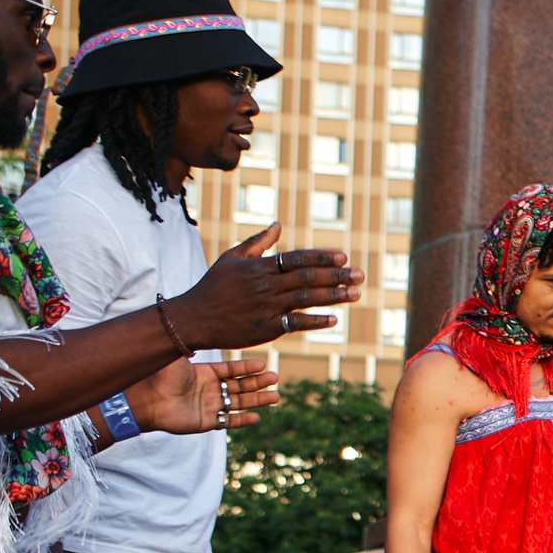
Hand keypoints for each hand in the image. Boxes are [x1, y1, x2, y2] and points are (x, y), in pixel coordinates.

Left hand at [123, 356, 278, 437]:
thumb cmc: (159, 375)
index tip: (263, 364)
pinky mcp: (205, 422)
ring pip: (239, 403)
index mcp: (204, 373)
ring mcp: (208, 406)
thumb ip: (191, 343)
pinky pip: (228, 421)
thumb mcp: (177, 354)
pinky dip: (243, 420)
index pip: (231, 370)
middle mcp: (209, 389)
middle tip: (275, 378)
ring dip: (258, 400)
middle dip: (258, 382)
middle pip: (240, 386)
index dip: (247, 367)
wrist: (145, 398)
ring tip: (275, 396)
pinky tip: (257, 416)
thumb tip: (198, 323)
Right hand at [169, 224, 363, 348]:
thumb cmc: (212, 287)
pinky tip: (334, 319)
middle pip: (306, 278)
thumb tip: (278, 225)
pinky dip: (314, 320)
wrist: (193, 318)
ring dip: (332, 296)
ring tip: (355, 293)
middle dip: (335, 275)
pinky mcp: (265, 328)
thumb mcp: (231, 258)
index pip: (296, 258)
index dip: (320, 257)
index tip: (343, 256)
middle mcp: (265, 285)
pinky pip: (294, 323)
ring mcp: (265, 307)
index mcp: (259, 267)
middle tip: (360, 275)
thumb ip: (257, 243)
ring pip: (305, 299)